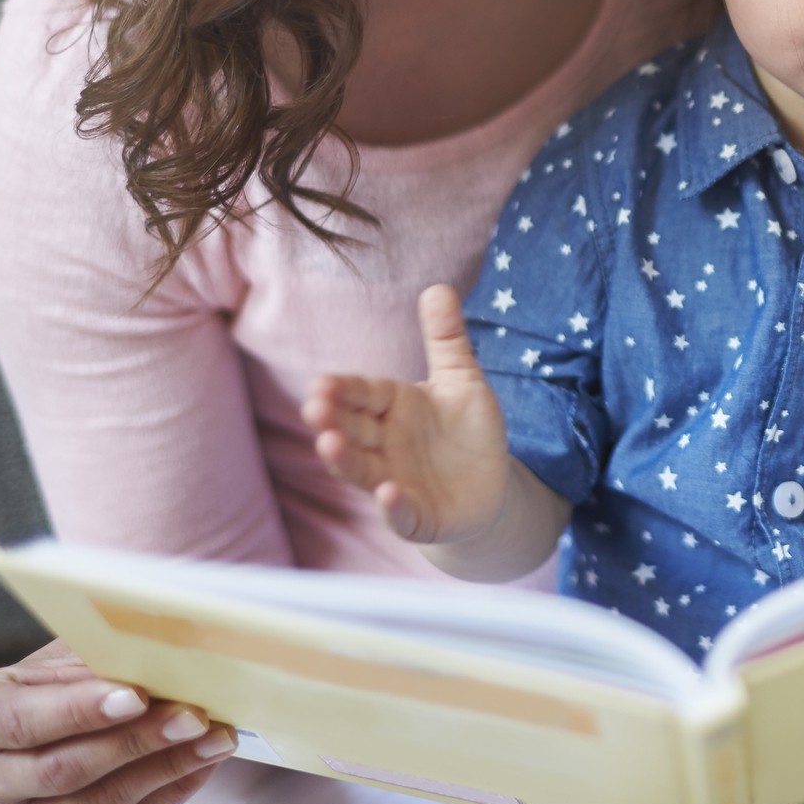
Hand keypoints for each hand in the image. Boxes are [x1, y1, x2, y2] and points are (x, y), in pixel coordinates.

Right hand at [0, 638, 234, 803]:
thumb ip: (102, 651)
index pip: (18, 721)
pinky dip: (169, 796)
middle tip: (191, 716)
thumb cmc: (79, 668)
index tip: (136, 695)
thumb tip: (155, 648)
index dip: (76, 711)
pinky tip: (203, 764)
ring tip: (214, 737)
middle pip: (60, 770)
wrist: (86, 706)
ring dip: (165, 769)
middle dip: (134, 742)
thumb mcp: (79, 647)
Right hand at [303, 283, 512, 545]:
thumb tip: (438, 287)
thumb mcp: (462, 379)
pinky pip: (401, 513)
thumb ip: (447, 338)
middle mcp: (385, 443)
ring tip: (329, 444)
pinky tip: (387, 494)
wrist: (490, 487)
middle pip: (353, 429)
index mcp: (393, 406)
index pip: (363, 393)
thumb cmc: (467, 430)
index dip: (344, 390)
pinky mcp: (418, 517)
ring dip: (345, 460)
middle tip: (313, 408)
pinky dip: (392, 506)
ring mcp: (396, 480)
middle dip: (332, 419)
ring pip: (362, 470)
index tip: (322, 382)